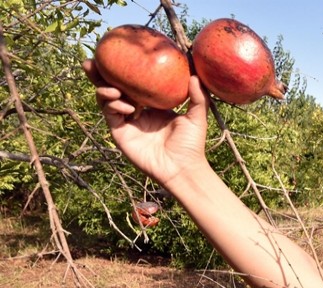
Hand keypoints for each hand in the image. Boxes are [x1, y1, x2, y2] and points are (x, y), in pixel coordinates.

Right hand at [82, 59, 209, 186]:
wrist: (182, 167)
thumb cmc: (191, 144)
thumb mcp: (197, 116)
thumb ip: (198, 96)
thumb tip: (195, 74)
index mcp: (151, 104)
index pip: (133, 82)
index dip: (123, 69)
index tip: (117, 52)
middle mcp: (135, 110)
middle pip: (112, 87)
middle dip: (99, 74)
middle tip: (92, 61)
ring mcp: (126, 121)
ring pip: (106, 99)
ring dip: (105, 89)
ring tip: (114, 88)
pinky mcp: (120, 133)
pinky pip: (110, 114)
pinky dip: (113, 106)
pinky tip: (126, 105)